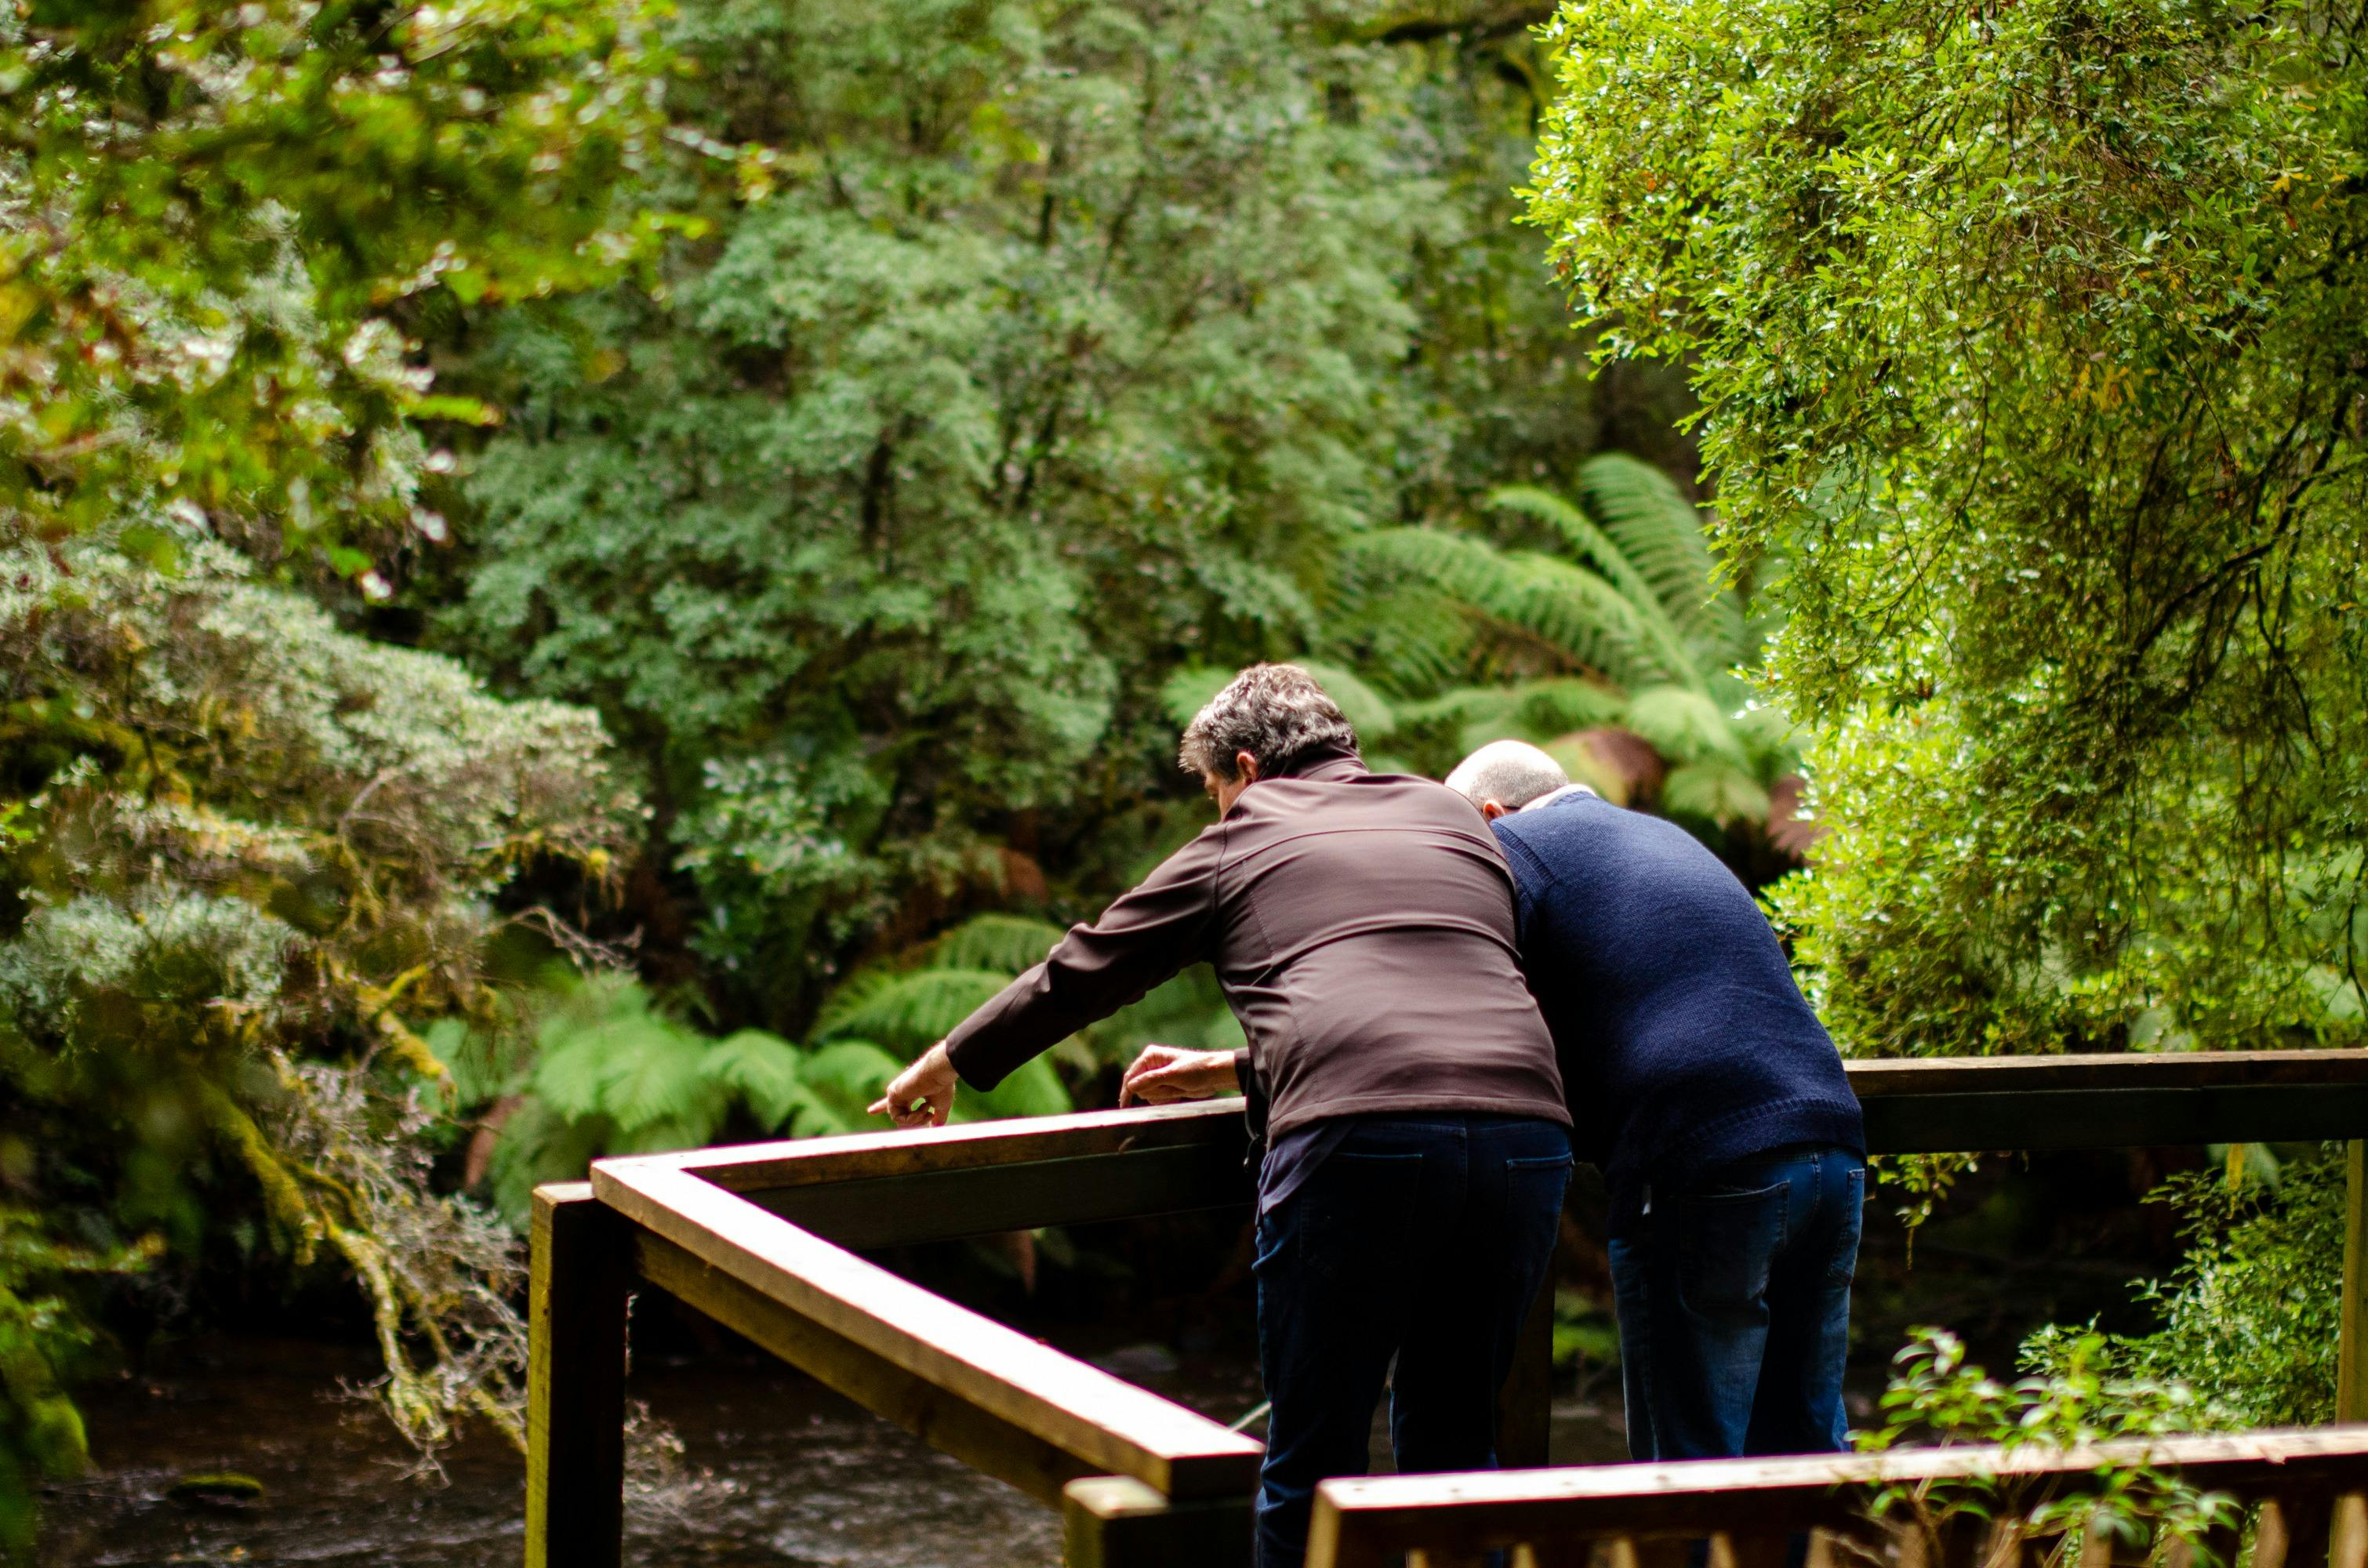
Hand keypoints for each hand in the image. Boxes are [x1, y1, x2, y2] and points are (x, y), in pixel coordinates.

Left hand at [870, 1040, 957, 1128]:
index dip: (883, 1107)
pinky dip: (912, 1119)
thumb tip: (936, 1127)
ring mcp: (895, 1093)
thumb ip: (937, 1116)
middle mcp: (901, 1092)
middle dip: (914, 1121)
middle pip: (896, 1113)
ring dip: (917, 1121)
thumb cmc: (942, 1086)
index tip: (870, 1111)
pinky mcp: (892, 1094)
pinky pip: (897, 1119)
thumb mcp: (941, 1105)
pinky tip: (922, 1108)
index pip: (897, 1103)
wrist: (939, 1072)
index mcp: (910, 1093)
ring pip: (900, 1121)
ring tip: (927, 1110)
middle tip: (929, 1113)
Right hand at [1119, 1044, 1239, 1106]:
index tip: (1124, 1107)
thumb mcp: (1172, 1075)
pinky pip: (1157, 1098)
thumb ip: (1150, 1080)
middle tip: (1170, 1087)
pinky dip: (1166, 1099)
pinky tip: (1178, 1094)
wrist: (1214, 1077)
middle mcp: (1151, 1065)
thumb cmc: (1195, 1070)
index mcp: (1150, 1056)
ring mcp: (1158, 1077)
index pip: (1131, 1075)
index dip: (1127, 1091)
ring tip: (1176, 1089)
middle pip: (1139, 1087)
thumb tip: (1130, 1087)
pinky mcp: (1165, 1086)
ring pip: (1148, 1094)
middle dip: (1153, 1092)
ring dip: (1162, 1096)